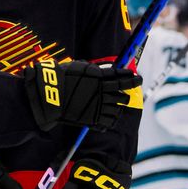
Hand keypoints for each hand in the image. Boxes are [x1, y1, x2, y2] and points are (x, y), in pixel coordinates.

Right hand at [23, 60, 141, 131]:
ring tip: (116, 106)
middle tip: (125, 94)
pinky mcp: (94, 119)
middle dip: (126, 94)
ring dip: (118, 107)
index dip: (132, 78)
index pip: (123, 77)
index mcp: (101, 77)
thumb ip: (95, 71)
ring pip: (118, 109)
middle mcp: (103, 91)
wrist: (50, 94)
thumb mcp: (80, 67)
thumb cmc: (62, 77)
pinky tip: (109, 117)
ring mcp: (99, 106)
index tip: (137, 78)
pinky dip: (111, 119)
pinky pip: (110, 121)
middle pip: (123, 95)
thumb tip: (103, 71)